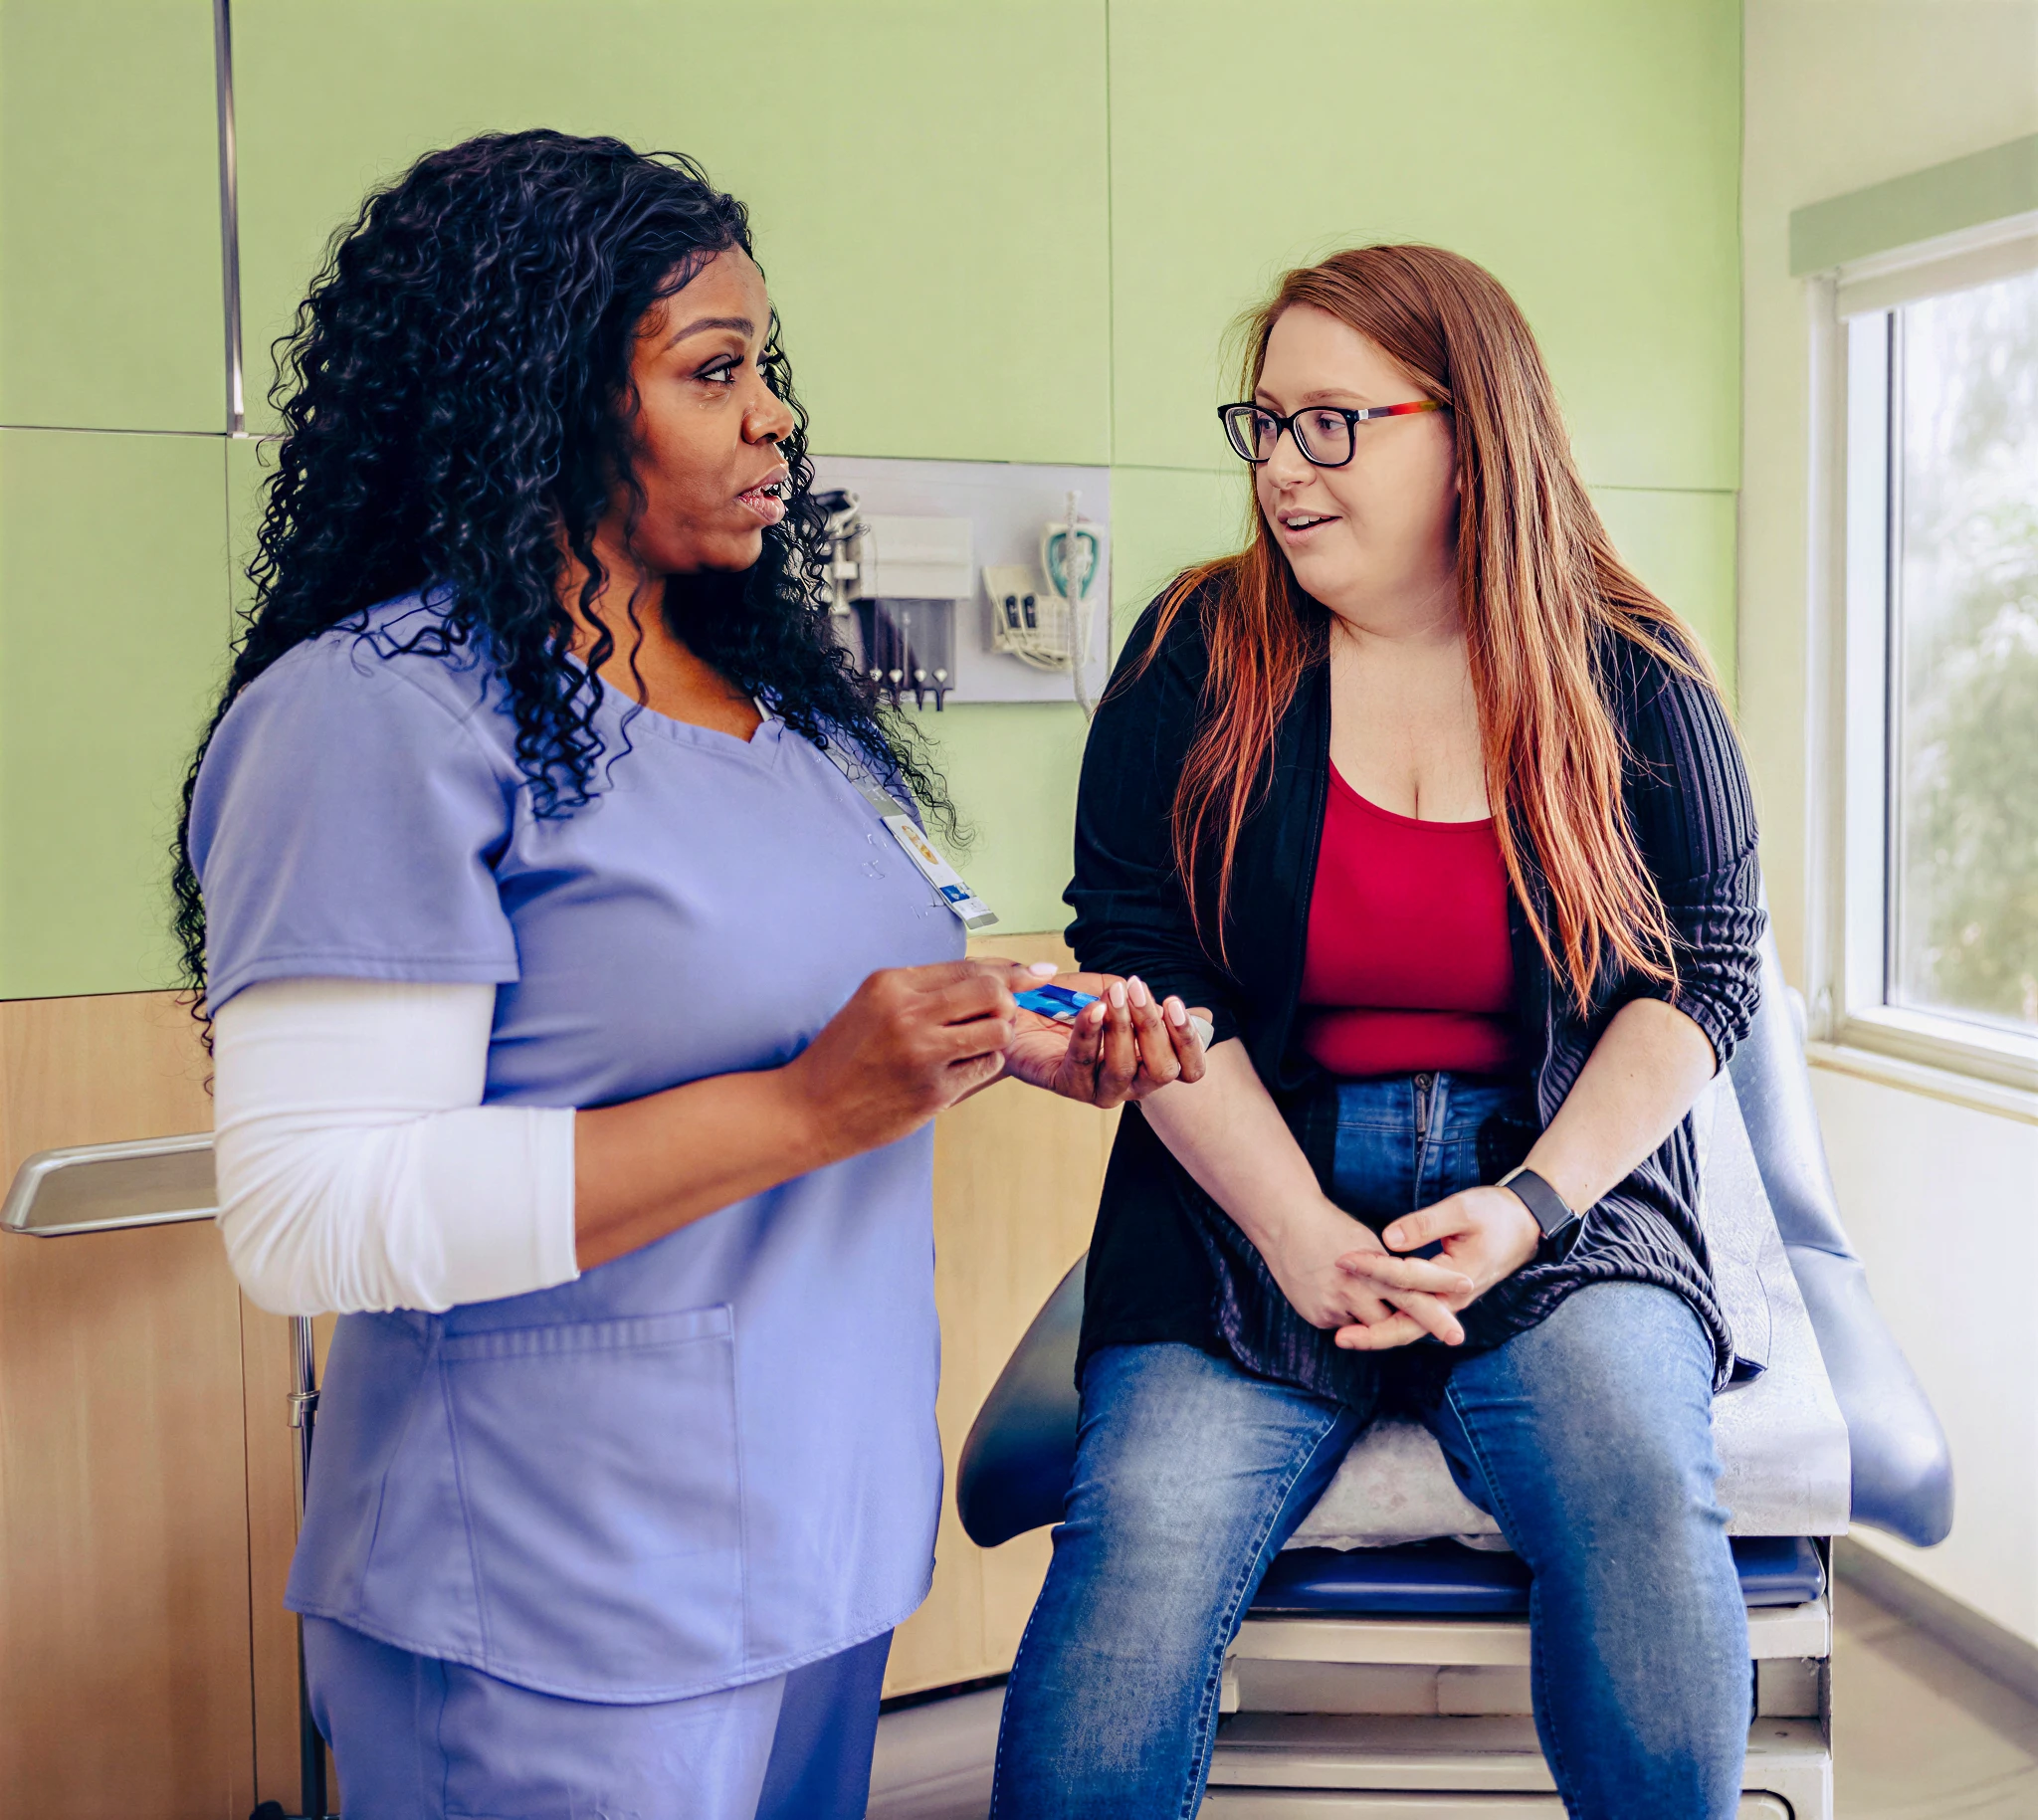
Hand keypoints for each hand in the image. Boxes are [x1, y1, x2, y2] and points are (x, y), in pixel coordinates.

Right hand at [782, 960, 1018, 1157]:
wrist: (808, 1109)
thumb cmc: (843, 1055)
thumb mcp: (871, 1004)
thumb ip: (924, 988)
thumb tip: (990, 976)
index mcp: (892, 983)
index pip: (969, 966)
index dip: (1009, 971)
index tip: (1035, 973)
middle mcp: (909, 1013)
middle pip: (992, 992)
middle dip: (1008, 1001)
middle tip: (1001, 1014)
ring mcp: (923, 1053)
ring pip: (998, 1029)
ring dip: (1000, 1035)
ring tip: (979, 1042)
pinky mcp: (933, 1091)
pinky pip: (986, 1066)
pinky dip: (984, 1063)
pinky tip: (962, 1068)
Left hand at [1000, 970, 1209, 1108]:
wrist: (1020, 1011)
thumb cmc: (1071, 1002)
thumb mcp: (1112, 992)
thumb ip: (1141, 998)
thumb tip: (1176, 1006)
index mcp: (1151, 1062)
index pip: (1190, 1069)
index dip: (1190, 1040)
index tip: (1174, 1004)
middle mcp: (1133, 1083)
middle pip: (1164, 1070)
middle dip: (1153, 1026)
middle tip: (1136, 989)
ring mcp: (1101, 1090)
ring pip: (1126, 1068)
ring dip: (1122, 1026)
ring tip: (1112, 996)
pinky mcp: (1070, 1086)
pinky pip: (1085, 1061)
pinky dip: (1090, 1032)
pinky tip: (1091, 1008)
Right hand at [1263, 1198, 1469, 1345]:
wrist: (1283, 1224)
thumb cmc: (1328, 1226)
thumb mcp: (1364, 1239)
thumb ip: (1386, 1268)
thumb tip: (1408, 1286)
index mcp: (1371, 1266)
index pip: (1414, 1279)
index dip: (1441, 1282)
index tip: (1467, 1285)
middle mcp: (1355, 1290)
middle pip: (1399, 1316)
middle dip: (1430, 1323)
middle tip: (1457, 1336)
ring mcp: (1335, 1307)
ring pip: (1371, 1325)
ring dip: (1379, 1316)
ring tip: (1372, 1296)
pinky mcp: (1319, 1317)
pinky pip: (1346, 1323)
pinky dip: (1350, 1313)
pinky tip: (1337, 1293)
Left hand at [1332, 1185, 1541, 1349]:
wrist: (1527, 1223)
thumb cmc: (1496, 1213)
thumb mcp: (1462, 1211)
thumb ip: (1426, 1224)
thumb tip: (1389, 1238)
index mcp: (1456, 1280)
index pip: (1406, 1279)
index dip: (1373, 1268)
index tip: (1343, 1259)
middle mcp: (1452, 1299)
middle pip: (1409, 1327)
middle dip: (1373, 1335)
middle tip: (1339, 1338)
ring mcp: (1448, 1301)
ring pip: (1410, 1325)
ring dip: (1379, 1331)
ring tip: (1345, 1334)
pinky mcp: (1444, 1295)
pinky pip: (1415, 1314)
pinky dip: (1391, 1318)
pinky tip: (1368, 1314)